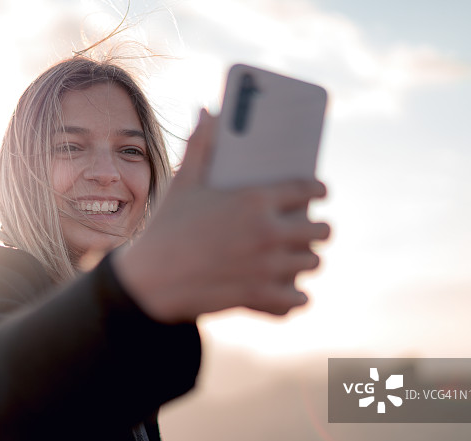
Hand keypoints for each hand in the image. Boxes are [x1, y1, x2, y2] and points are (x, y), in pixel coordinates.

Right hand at [114, 110, 330, 322]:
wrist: (150, 281)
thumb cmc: (166, 228)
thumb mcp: (183, 183)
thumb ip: (201, 144)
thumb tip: (208, 110)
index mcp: (255, 200)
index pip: (308, 189)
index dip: (319, 190)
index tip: (320, 192)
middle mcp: (269, 232)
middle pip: (320, 230)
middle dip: (318, 229)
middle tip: (309, 229)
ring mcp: (268, 267)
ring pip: (312, 263)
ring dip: (307, 260)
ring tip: (298, 258)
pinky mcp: (261, 296)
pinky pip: (297, 299)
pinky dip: (296, 297)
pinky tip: (290, 292)